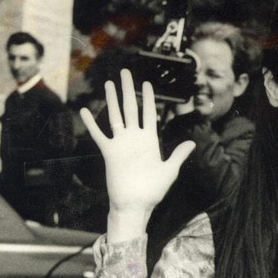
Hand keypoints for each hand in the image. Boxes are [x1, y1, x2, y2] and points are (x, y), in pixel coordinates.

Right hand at [79, 70, 195, 232]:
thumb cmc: (153, 191)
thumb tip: (192, 143)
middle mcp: (134, 138)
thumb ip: (178, 155)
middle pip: (131, 108)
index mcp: (150, 141)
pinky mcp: (109, 152)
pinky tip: (85, 110)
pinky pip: (98, 134)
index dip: (148, 98)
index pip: (149, 114)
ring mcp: (121, 143)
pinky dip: (91, 123)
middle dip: (128, 89)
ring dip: (111, 99)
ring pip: (115, 115)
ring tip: (109, 83)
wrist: (136, 205)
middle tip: (125, 72)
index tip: (147, 84)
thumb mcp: (170, 171)